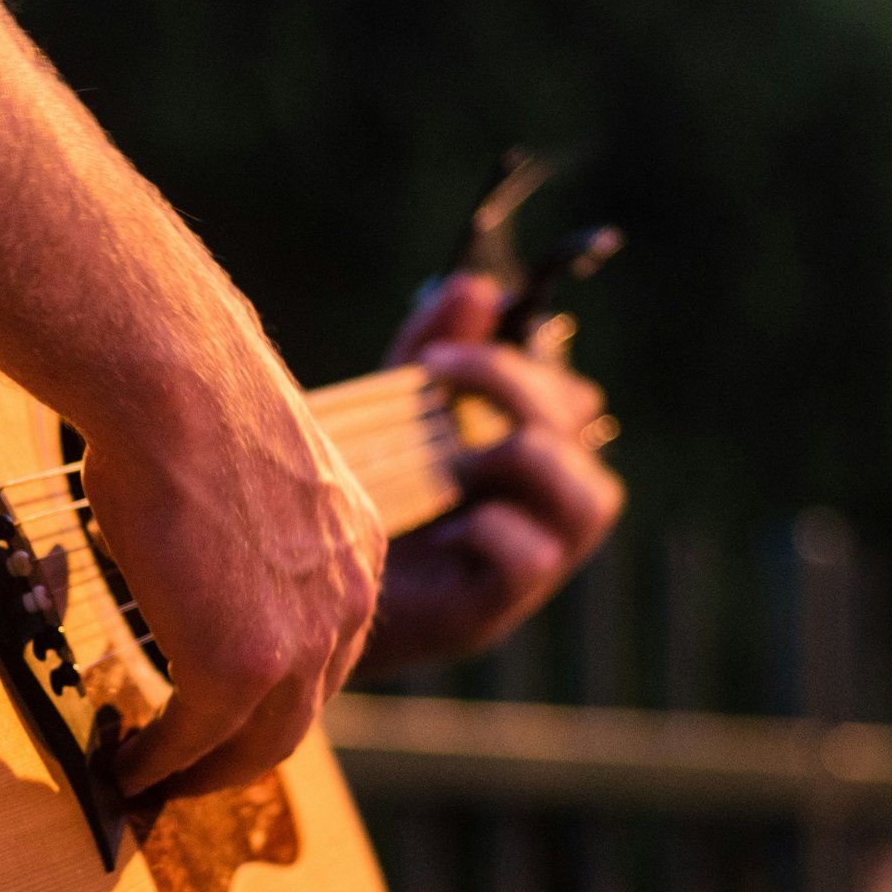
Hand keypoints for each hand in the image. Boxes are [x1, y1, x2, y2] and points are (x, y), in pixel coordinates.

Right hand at [89, 319, 386, 799]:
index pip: (324, 649)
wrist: (174, 382)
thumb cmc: (186, 397)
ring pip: (259, 744)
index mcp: (355, 550)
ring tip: (152, 785)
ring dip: (201, 775)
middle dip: (240, 753)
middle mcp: (348, 604)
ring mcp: (301, 644)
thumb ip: (245, 525)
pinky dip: (159, 764)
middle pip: (300, 713)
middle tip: (186, 772)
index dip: (271, 691)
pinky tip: (125, 768)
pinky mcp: (242, 670)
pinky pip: (198, 742)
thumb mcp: (247, 471)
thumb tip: (190, 534)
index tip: (225, 712)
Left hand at [352, 274, 624, 677]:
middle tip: (435, 375)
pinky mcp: (499, 605)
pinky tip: (438, 526)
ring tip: (451, 459)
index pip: (570, 394)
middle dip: (512, 387)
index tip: (438, 356)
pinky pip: (532, 556)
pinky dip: (486, 529)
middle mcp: (548, 504)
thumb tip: (477, 286)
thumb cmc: (357, 495)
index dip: (518, 364)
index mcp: (530, 452)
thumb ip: (433, 347)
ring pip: (592, 499)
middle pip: (582, 429)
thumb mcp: (390, 408)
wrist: (299, 591)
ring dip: (518, 458)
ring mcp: (536, 559)